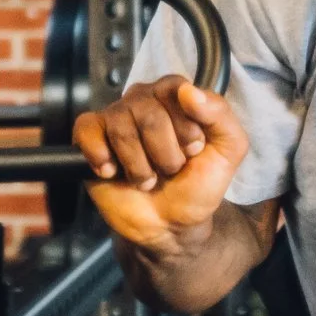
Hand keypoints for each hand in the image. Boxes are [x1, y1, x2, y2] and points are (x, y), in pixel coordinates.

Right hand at [72, 75, 248, 258]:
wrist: (171, 224)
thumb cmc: (198, 183)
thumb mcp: (228, 150)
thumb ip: (220, 115)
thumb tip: (189, 91)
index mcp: (175, 95)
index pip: (176, 90)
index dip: (186, 127)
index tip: (194, 151)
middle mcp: (143, 99)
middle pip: (148, 114)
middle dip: (165, 154)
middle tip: (170, 170)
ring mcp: (115, 117)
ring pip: (121, 129)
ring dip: (139, 167)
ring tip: (147, 179)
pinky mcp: (90, 138)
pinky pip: (87, 131)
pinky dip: (100, 156)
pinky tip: (112, 172)